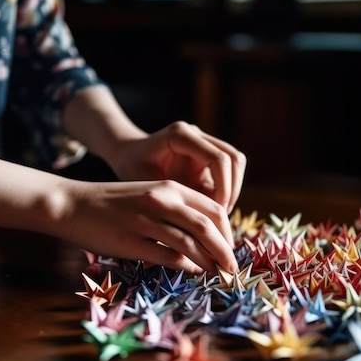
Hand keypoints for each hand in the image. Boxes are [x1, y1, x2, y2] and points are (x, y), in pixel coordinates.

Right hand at [61, 179, 238, 274]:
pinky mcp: (132, 241)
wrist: (73, 204)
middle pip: (208, 225)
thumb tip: (205, 237)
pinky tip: (191, 271)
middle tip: (231, 268)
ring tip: (216, 274)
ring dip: (209, 262)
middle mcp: (161, 201)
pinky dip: (185, 266)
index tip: (229, 247)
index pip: (213, 209)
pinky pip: (168, 256)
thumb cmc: (113, 203)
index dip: (227, 231)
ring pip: (191, 243)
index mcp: (169, 188)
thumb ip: (176, 211)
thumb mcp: (148, 195)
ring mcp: (146, 221)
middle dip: (225, 249)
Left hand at [109, 121, 246, 212]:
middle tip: (221, 217)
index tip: (217, 211)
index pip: (219, 159)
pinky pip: (227, 173)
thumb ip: (171, 199)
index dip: (224, 187)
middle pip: (234, 158)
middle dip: (232, 190)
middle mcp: (196, 134)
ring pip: (235, 164)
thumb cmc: (130, 168)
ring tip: (217, 216)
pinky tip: (210, 211)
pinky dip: (225, 192)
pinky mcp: (206, 156)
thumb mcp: (145, 185)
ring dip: (232, 191)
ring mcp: (204, 143)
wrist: (125, 153)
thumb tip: (195, 226)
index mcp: (180, 136)